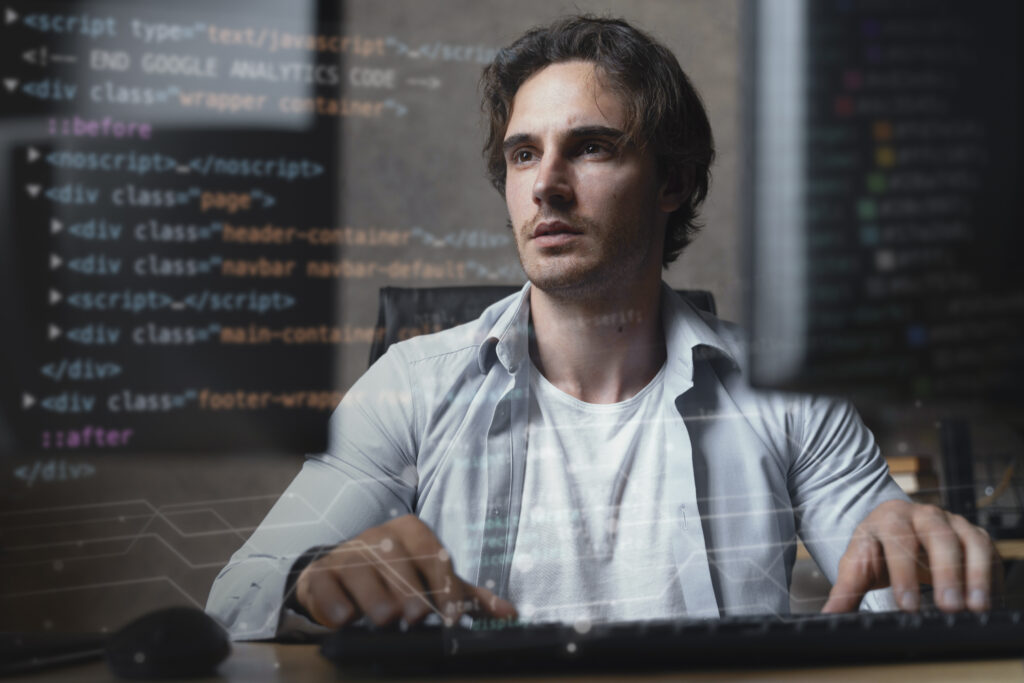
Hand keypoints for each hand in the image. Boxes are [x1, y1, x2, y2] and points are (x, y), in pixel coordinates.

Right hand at [295, 514, 516, 626]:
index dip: (443, 584)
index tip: (452, 615)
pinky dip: (333, 601)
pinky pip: (324, 583)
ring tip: (385, 619)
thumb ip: (468, 597)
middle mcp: (377, 537)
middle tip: (416, 618)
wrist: (341, 579)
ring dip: (374, 596)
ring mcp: (346, 553)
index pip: (431, 553)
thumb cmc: (396, 580)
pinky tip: (344, 618)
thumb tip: (510, 613)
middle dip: (408, 589)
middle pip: (396, 559)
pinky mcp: (319, 573)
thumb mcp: (433, 584)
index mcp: (410, 532)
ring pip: (360, 570)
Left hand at [821, 500, 1001, 613]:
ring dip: (974, 574)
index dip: (903, 574)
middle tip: (948, 606)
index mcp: (889, 518)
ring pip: (968, 540)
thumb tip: (828, 616)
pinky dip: (991, 574)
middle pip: (937, 537)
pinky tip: (988, 599)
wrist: (893, 529)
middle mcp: (922, 514)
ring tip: (975, 607)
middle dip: (945, 572)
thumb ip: (846, 590)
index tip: (907, 606)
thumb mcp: (857, 564)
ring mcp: (951, 521)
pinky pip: (988, 550)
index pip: (897, 541)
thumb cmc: (876, 549)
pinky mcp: (973, 534)